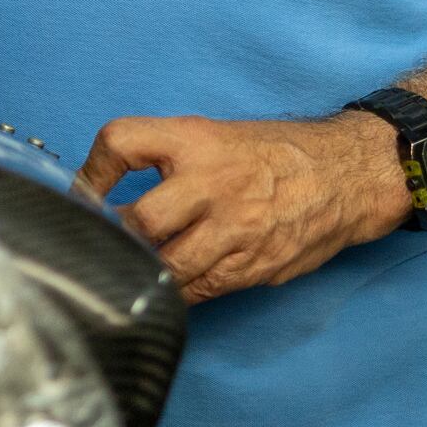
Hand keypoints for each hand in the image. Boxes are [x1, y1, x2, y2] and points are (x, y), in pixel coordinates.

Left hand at [72, 110, 412, 302]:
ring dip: (143, 270)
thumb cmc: (271, 154)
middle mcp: (211, 182)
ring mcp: (233, 229)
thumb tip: (105, 195)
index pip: (122, 142)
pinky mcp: (251, 266)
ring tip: (132, 266)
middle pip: (140, 222)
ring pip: (166, 266)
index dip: (92, 172)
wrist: (344, 176)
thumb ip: (164, 159)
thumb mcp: (213, 135)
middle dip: (116, 238)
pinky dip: (175, 291)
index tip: (82, 194)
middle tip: (102, 243)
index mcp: (194, 140)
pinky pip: (198, 290)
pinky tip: (168, 283)